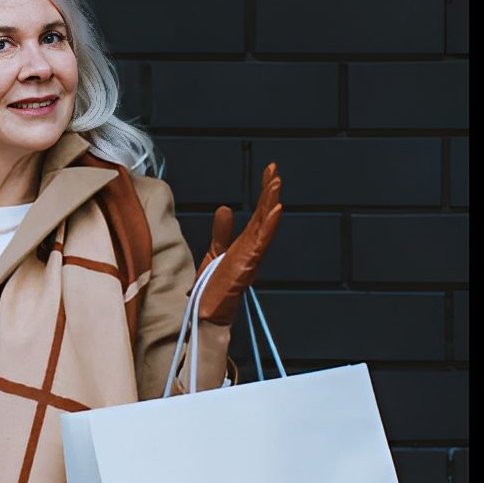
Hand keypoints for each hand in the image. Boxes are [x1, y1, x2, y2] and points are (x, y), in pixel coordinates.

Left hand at [195, 163, 282, 326]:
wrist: (207, 312)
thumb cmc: (213, 286)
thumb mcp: (215, 251)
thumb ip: (221, 231)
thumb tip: (225, 208)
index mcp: (246, 243)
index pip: (258, 213)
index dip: (264, 193)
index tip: (269, 172)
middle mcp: (252, 248)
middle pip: (264, 215)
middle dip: (269, 192)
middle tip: (274, 170)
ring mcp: (251, 257)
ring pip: (265, 226)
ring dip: (271, 204)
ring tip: (276, 183)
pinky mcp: (246, 265)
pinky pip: (260, 243)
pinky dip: (268, 226)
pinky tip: (275, 210)